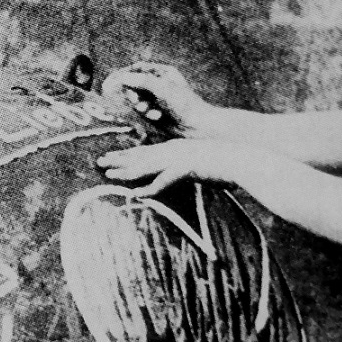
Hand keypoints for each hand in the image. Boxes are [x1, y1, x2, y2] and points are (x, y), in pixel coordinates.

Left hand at [96, 140, 237, 196]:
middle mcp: (174, 149)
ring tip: (108, 175)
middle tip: (99, 161)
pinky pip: (163, 181)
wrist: (242, 159)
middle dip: (119, 158)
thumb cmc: (225, 163)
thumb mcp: (200, 164)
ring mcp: (179, 158)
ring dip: (126, 171)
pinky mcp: (186, 168)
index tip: (112, 156)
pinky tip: (136, 194)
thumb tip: (178, 172)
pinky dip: (149, 188)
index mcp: (177, 147)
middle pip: (141, 154)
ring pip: (146, 165)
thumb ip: (184, 168)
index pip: (147, 150)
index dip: (128, 154)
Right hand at [101, 62, 214, 135]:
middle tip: (136, 101)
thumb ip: (142, 81)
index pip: (138, 68)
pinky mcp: (156, 111)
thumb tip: (123, 77)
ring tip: (149, 111)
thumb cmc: (183, 104)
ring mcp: (157, 97)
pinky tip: (158, 117)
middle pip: (135, 84)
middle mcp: (159, 83)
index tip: (113, 81)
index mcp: (163, 72)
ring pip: (137, 99)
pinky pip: (143, 110)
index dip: (125, 73)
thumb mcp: (162, 89)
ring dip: (140, 106)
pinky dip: (147, 113)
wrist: (196, 126)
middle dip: (133, 94)